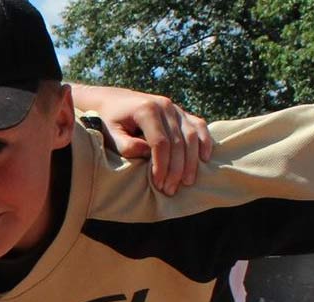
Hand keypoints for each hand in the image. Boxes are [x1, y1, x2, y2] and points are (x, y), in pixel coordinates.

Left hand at [74, 85, 212, 195]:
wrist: (112, 100)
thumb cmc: (109, 121)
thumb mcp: (110, 133)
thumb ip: (126, 145)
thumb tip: (147, 154)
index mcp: (146, 110)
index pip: (160, 142)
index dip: (161, 165)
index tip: (158, 183)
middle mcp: (164, 106)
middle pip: (178, 141)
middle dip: (176, 169)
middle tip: (171, 190)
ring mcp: (175, 108)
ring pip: (191, 135)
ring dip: (191, 161)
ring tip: (187, 182)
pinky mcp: (181, 112)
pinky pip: (199, 125)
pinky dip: (204, 141)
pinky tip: (204, 159)